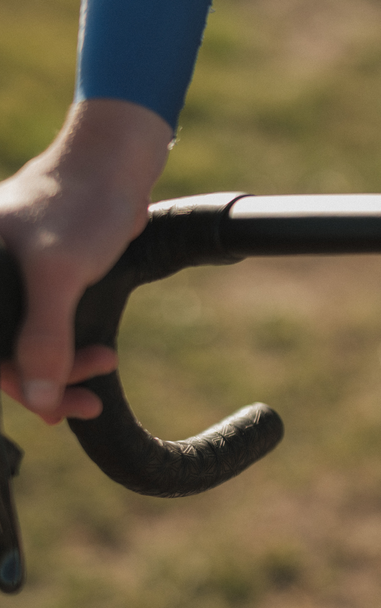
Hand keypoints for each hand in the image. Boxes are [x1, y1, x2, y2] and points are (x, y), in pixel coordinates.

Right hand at [0, 99, 171, 422]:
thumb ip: (44, 336)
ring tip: (104, 365)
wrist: (112, 166)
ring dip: (61, 365)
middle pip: (1, 349)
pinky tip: (94, 358)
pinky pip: (42, 324)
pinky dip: (66, 346)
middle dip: (45, 380)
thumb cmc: (80, 206)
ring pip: (23, 339)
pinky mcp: (36, 278)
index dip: (16, 384)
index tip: (55, 412)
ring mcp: (6, 278)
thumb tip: (39, 399)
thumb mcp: (58, 275)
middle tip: (89, 400)